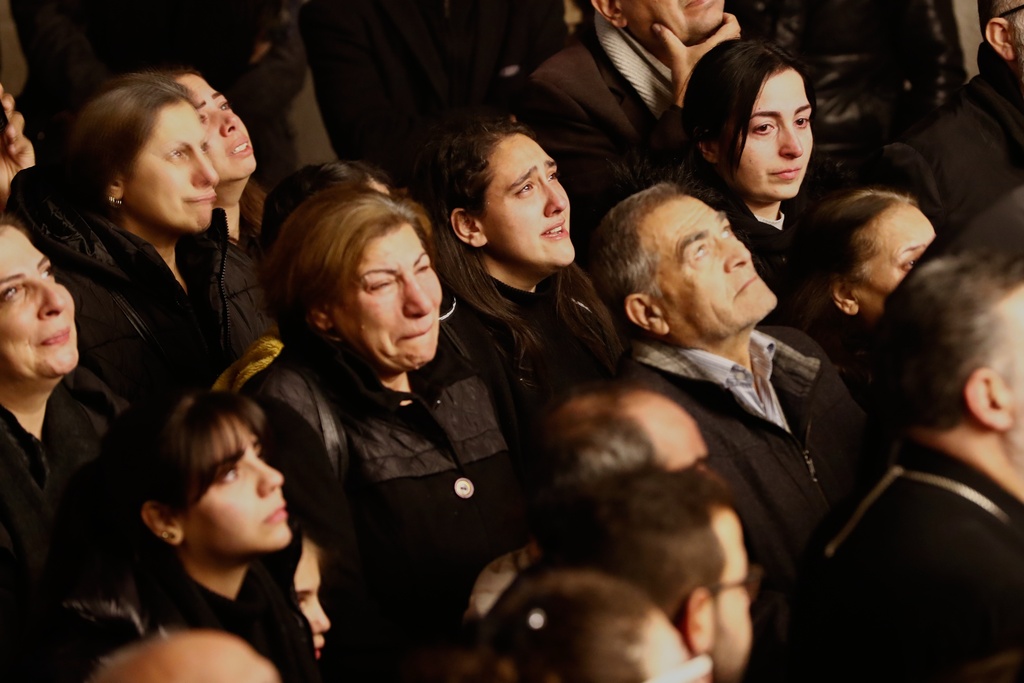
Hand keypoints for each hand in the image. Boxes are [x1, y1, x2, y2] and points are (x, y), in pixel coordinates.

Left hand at [0, 83, 34, 210]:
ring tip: (6, 132)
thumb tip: (1, 127)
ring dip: (11, 122)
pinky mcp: (24, 154)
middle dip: (4, 102)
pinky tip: (11, 147)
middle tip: (2, 102)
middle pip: (5, 109)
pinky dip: (18, 141)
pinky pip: (24, 141)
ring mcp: (12, 143)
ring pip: (16, 120)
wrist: (2, 200)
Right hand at [654, 13, 741, 105]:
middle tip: (709, 31)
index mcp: (720, 44)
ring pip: (732, 45)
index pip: (733, 23)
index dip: (726, 18)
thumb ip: (668, 39)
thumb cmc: (689, 81)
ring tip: (706, 44)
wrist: (694, 104)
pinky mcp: (726, 72)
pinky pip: (728, 57)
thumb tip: (656, 27)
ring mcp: (728, 63)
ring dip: (722, 42)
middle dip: (723, 29)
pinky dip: (720, 53)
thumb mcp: (677, 57)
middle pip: (734, 32)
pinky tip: (707, 58)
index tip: (716, 19)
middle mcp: (728, 52)